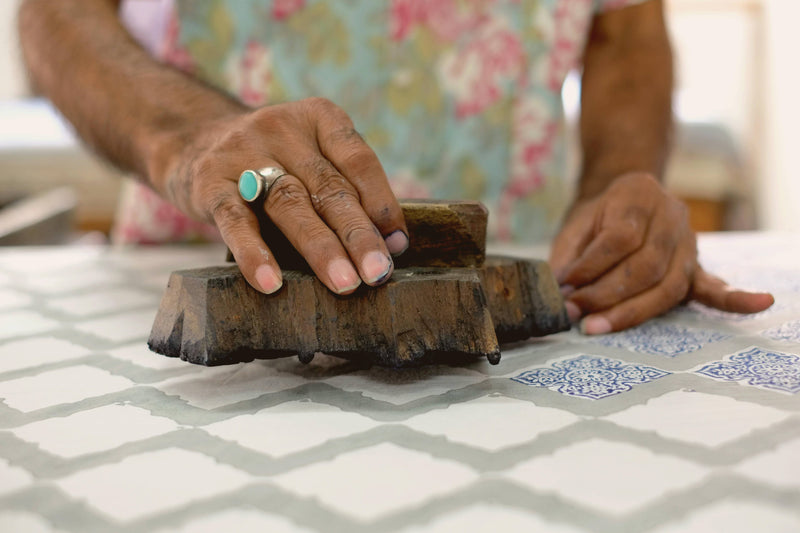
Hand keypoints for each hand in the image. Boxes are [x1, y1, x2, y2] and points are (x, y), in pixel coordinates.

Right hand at [159, 97, 408, 295]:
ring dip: (320, 248)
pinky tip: (272, 283)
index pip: (358, 159)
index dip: (382, 202)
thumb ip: (347, 188)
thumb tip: (394, 242)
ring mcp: (244, 154)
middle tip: (378, 273)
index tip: (398, 244)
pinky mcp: (210, 183)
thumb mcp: (311, 155)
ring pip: (290, 205)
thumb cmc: (273, 161)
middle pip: (329, 187)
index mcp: (318, 118)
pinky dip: (255, 253)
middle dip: (358, 234)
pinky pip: (236, 221)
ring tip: (344, 283)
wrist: (193, 140)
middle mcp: (282, 129)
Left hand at [549, 172, 773, 333]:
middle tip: (576, 312)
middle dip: (606, 294)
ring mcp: (688, 241)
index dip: (591, 265)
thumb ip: (569, 254)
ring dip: (632, 311)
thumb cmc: (599, 215)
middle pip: (645, 265)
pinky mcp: (695, 265)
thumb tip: (560, 291)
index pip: (619, 237)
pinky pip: (714, 285)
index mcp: (637, 193)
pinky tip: (759, 303)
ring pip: (667, 284)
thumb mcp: (576, 223)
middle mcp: (670, 214)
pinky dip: (735, 299)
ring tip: (598, 326)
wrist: (629, 195)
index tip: (565, 285)